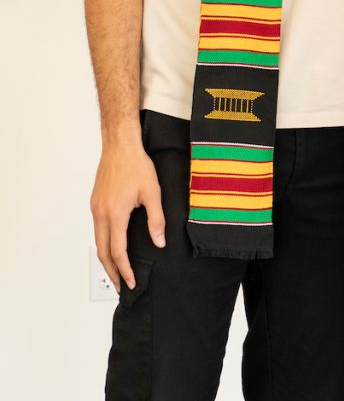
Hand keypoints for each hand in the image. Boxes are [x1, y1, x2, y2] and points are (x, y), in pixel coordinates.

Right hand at [90, 137, 165, 290]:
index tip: (131, 283)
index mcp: (115, 214)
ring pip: (97, 240)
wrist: (120, 145)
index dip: (125, 270)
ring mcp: (96, 208)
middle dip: (111, 272)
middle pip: (102, 252)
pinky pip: (97, 228)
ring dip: (106, 258)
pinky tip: (112, 245)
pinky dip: (103, 243)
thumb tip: (159, 241)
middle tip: (121, 286)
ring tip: (116, 271)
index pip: (118, 252)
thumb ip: (156, 219)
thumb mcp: (152, 192)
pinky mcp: (95, 202)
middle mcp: (101, 214)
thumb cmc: (136, 165)